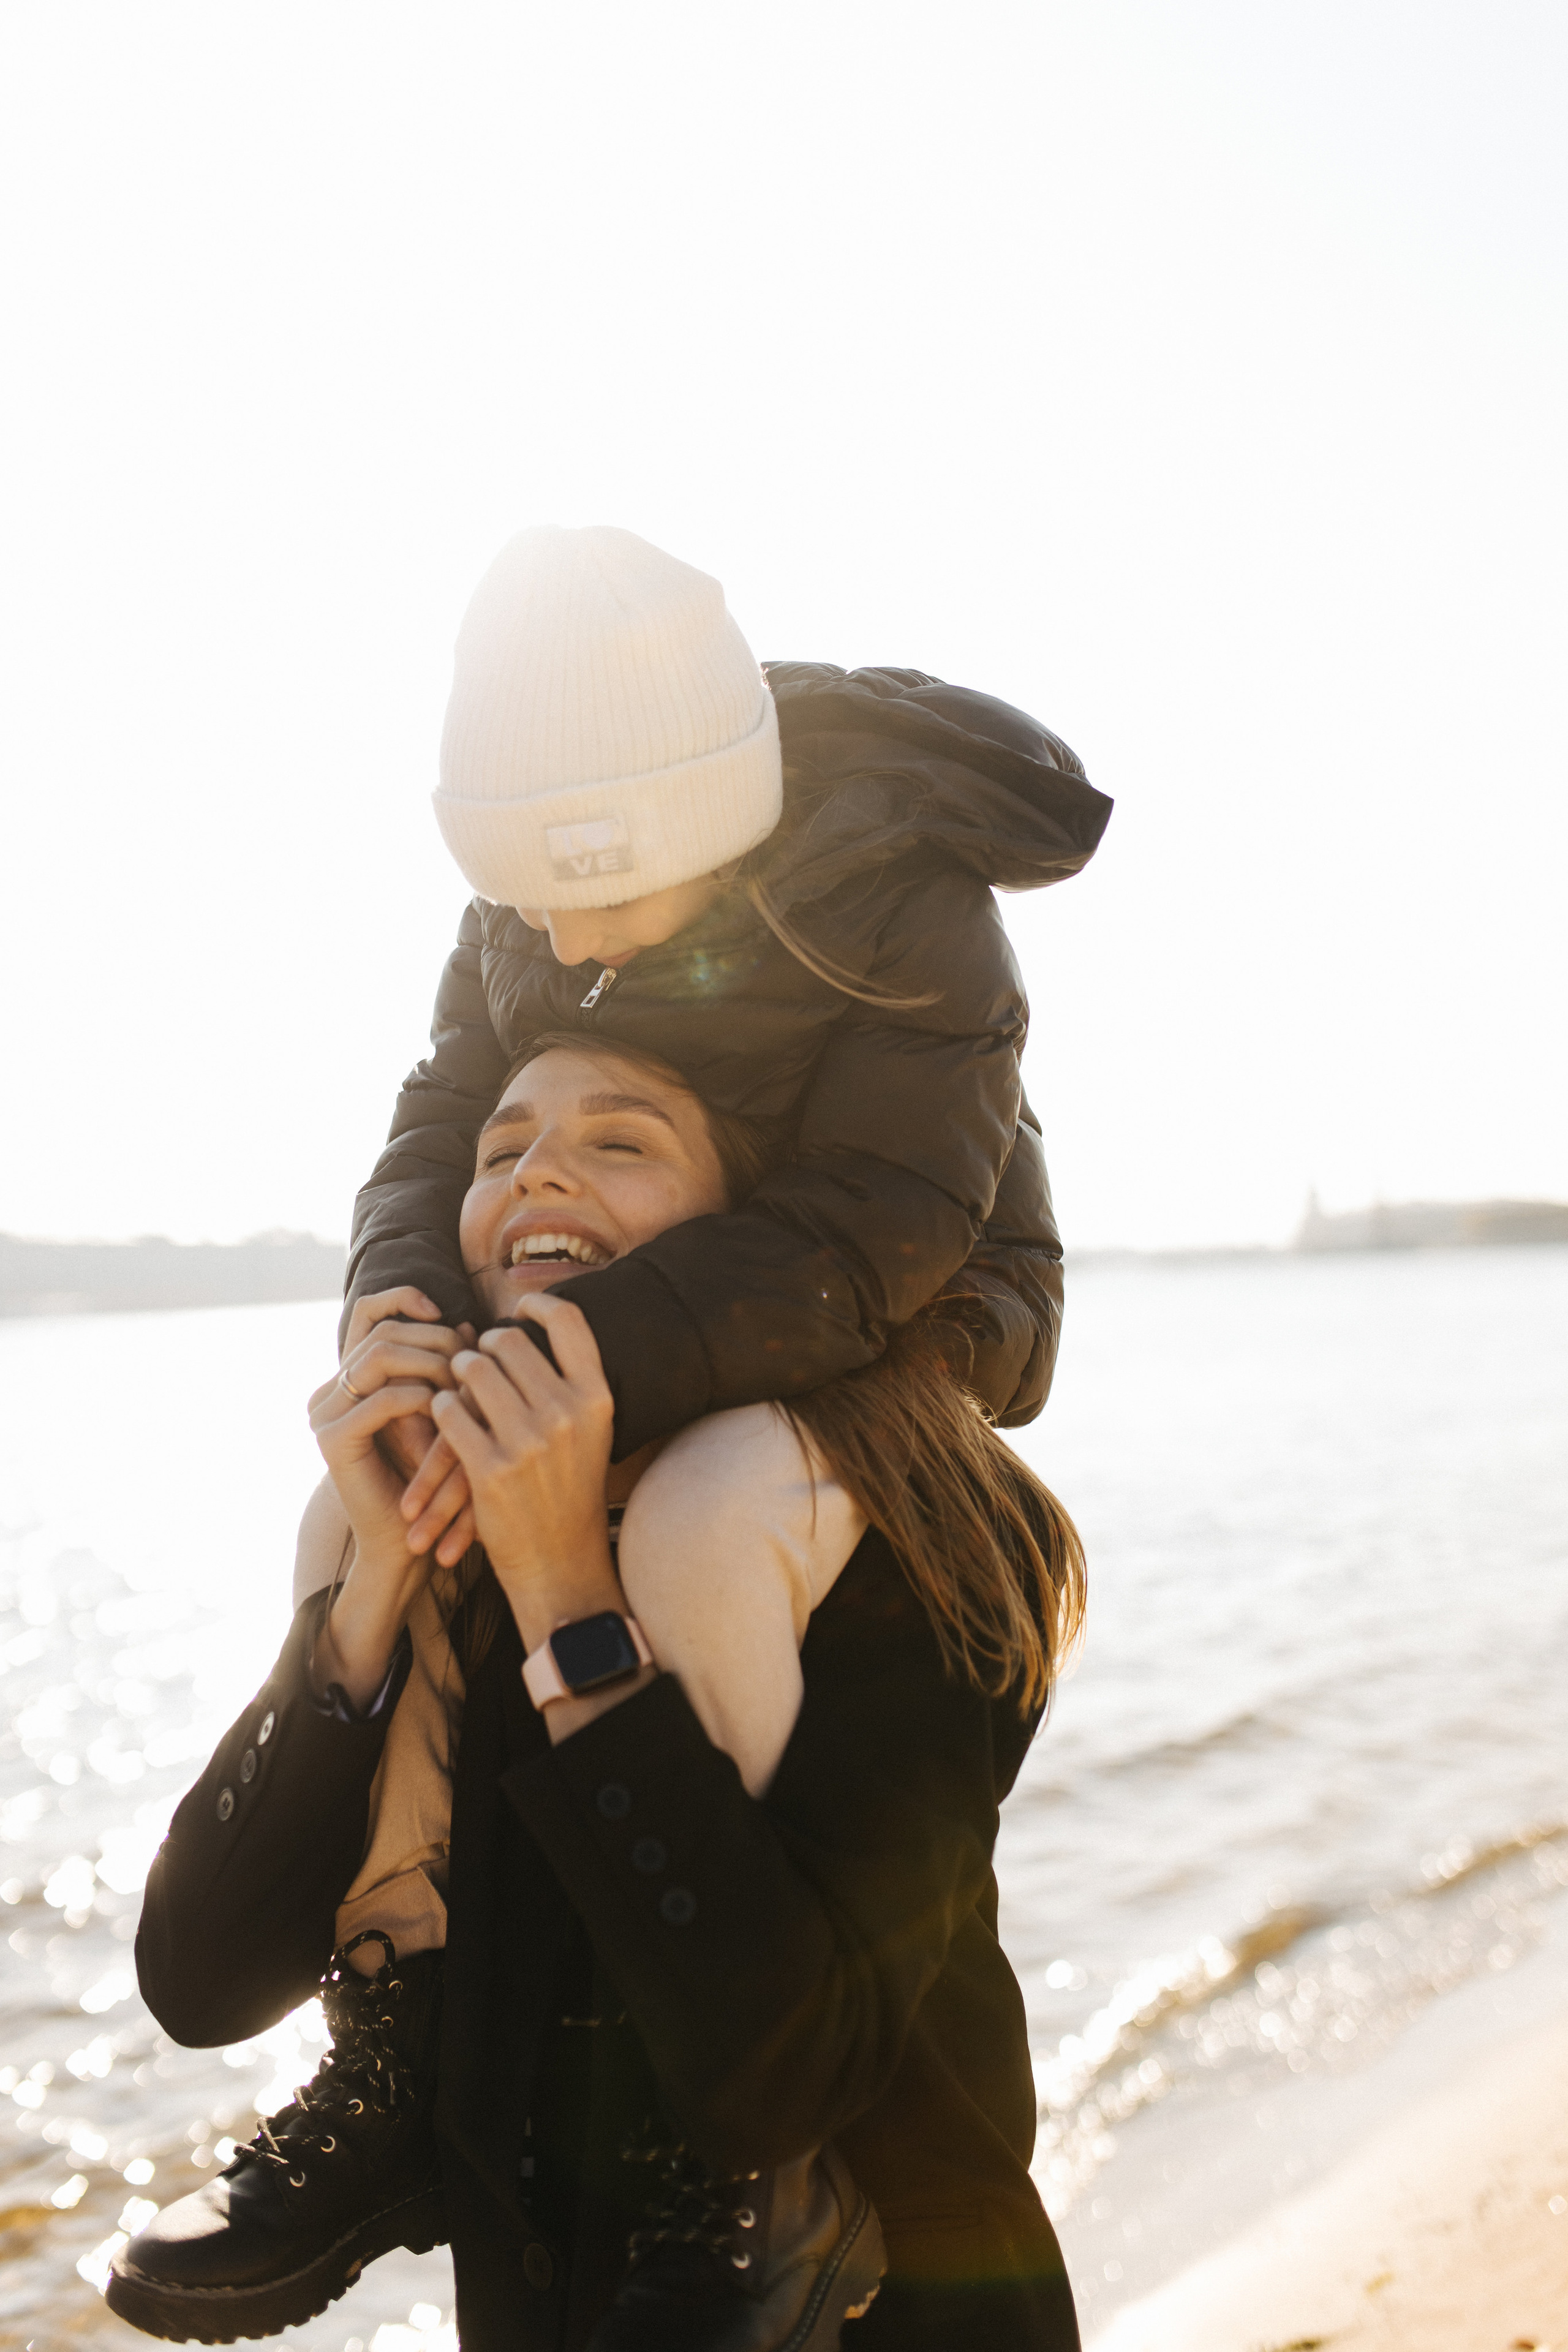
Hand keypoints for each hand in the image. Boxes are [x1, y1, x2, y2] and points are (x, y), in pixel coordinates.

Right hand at [340, 1289, 476, 1565]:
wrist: (410, 1543)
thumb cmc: (436, 1480)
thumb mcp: (445, 1411)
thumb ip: (446, 1368)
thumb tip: (467, 1324)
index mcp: (349, 1377)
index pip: (370, 1314)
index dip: (408, 1302)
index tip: (453, 1317)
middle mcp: (330, 1389)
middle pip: (382, 1332)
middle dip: (434, 1338)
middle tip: (470, 1358)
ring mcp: (326, 1413)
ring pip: (381, 1356)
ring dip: (431, 1364)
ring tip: (461, 1384)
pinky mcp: (334, 1439)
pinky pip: (384, 1398)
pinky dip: (422, 1398)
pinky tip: (446, 1410)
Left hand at [428, 1295, 619, 1653]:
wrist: (560, 1564)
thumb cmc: (569, 1491)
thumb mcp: (589, 1432)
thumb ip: (568, 1382)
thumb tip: (527, 1324)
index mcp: (597, 1397)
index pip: (570, 1321)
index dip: (541, 1303)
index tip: (520, 1306)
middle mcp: (568, 1412)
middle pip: (509, 1341)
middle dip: (484, 1347)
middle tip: (473, 1357)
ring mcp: (530, 1440)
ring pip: (472, 1369)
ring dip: (455, 1373)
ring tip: (453, 1382)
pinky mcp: (492, 1468)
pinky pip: (449, 1410)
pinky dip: (440, 1408)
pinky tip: (443, 1415)